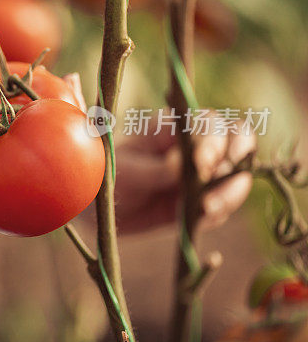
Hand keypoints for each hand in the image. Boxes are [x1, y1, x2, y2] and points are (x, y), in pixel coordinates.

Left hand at [114, 114, 255, 232]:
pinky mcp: (205, 199)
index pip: (210, 122)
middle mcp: (196, 145)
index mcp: (174, 127)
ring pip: (238, 174)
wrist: (103, 209)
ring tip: (207, 209)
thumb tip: (181, 162)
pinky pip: (225, 204)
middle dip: (235, 161)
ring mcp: (204, 172)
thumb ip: (153, 168)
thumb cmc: (109, 177)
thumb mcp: (125, 171)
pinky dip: (218, 213)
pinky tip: (200, 219)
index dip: (213, 140)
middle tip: (215, 180)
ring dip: (231, 192)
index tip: (201, 162)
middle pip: (238, 140)